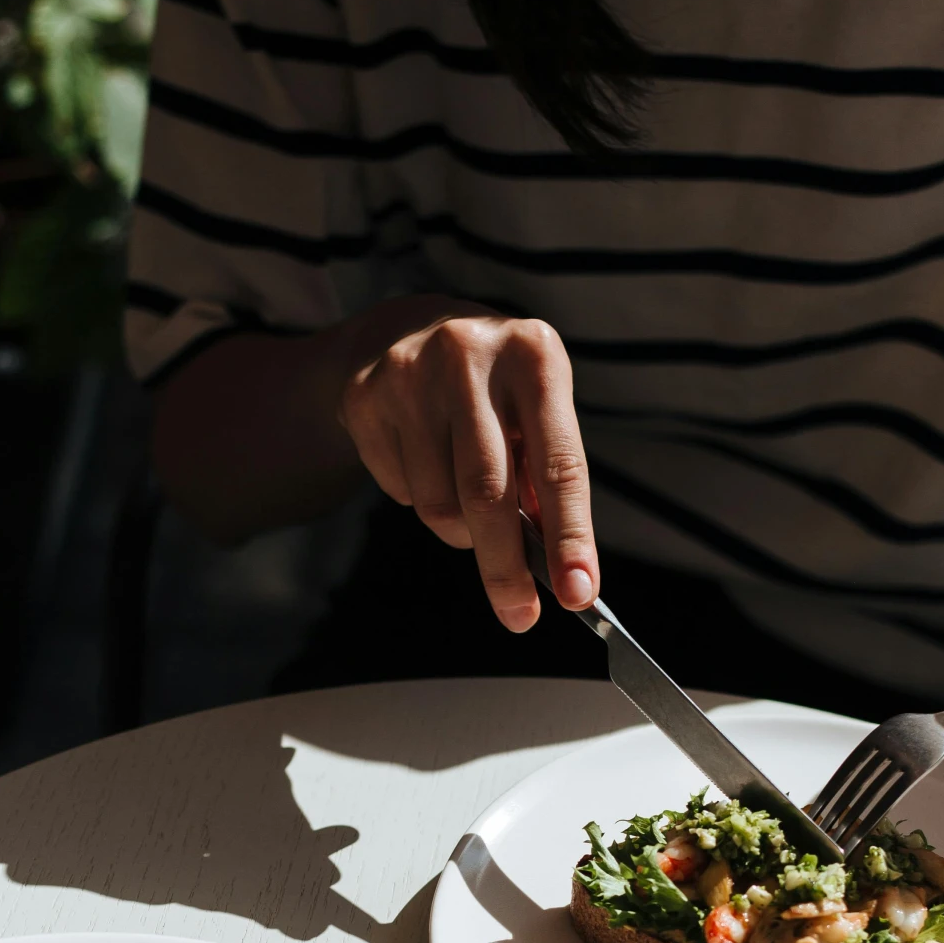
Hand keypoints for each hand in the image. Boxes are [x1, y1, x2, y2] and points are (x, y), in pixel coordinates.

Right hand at [337, 297, 598, 630]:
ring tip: (467, 498)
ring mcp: (410, 375)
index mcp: (535, 356)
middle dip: (506, 567)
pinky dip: (421, 500)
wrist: (407, 327)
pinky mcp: (365, 398)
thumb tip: (557, 568)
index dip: (570, 536)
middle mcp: (470, 356)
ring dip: (461, 530)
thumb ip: (545, 478)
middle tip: (520, 615)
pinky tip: (424, 460)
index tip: (578, 592)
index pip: (558, 464)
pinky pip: (401, 493)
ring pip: (439, 505)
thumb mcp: (536, 411)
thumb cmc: (494, 388)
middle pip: (487, 494)